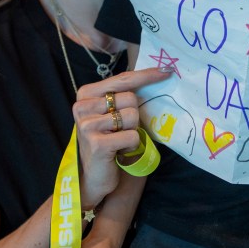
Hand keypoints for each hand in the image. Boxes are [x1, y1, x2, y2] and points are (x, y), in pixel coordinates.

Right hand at [72, 67, 171, 208]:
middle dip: (134, 116)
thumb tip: (156, 76)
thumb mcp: (109, 114)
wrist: (93, 177)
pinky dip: (132, 146)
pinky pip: (132, 136)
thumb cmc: (106, 141)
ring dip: (132, 131)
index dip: (146, 75)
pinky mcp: (97, 144)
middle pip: (130, 97)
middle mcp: (82, 106)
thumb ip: (122, 96)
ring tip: (118, 141)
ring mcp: (88, 125)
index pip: (122, 79)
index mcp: (86, 94)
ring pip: (133, 116)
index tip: (166, 71)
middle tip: (120, 130)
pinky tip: (119, 152)